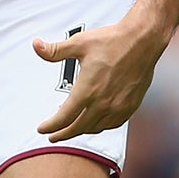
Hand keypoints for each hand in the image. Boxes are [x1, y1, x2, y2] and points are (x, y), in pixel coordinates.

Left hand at [32, 19, 167, 141]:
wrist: (142, 40)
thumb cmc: (112, 41)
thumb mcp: (79, 43)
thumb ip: (55, 50)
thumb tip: (36, 46)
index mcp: (88, 89)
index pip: (64, 117)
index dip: (51, 126)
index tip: (42, 129)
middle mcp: (103, 102)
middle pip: (78, 128)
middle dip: (63, 134)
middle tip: (53, 136)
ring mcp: (118, 106)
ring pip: (95, 128)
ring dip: (81, 131)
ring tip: (72, 129)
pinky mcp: (130, 106)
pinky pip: (112, 124)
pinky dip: (101, 127)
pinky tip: (96, 123)